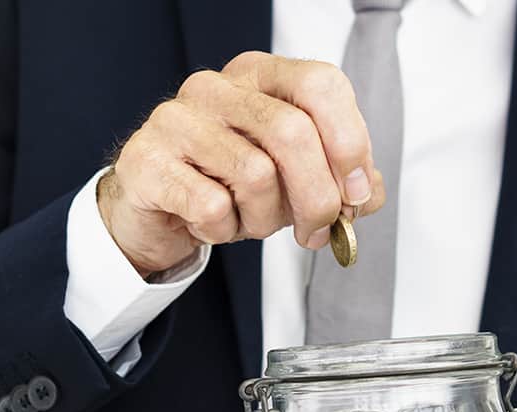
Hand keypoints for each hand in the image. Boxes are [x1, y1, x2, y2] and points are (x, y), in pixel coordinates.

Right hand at [98, 51, 386, 276]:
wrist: (159, 212)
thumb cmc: (231, 186)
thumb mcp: (297, 182)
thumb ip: (342, 182)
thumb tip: (368, 191)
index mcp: (260, 77)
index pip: (321, 84)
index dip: (349, 142)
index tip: (355, 192)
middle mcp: (216, 87)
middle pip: (292, 132)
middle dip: (318, 197)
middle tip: (317, 230)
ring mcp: (177, 119)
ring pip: (255, 174)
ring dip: (264, 219)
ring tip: (247, 221)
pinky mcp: (147, 160)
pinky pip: (212, 205)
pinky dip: (223, 230)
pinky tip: (212, 224)